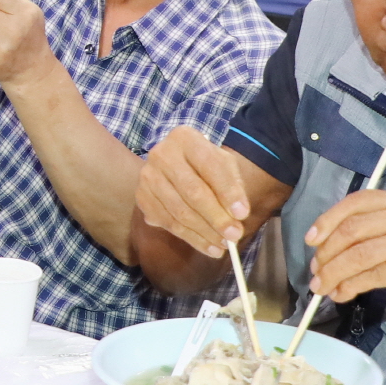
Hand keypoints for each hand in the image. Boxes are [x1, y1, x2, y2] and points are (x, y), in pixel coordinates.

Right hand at [137, 125, 255, 253]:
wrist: (175, 166)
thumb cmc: (204, 165)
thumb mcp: (223, 165)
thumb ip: (233, 185)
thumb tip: (237, 215)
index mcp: (184, 138)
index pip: (209, 165)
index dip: (227, 191)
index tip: (243, 214)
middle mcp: (161, 154)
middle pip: (192, 191)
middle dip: (216, 217)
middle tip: (234, 236)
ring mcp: (148, 176)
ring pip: (179, 211)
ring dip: (204, 232)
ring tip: (223, 245)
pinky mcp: (142, 197)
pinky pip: (167, 222)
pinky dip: (190, 238)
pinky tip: (207, 246)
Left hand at [305, 188, 385, 319]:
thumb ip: (383, 225)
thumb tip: (335, 242)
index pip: (357, 202)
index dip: (327, 221)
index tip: (311, 240)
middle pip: (352, 229)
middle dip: (326, 252)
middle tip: (315, 270)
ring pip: (358, 254)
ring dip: (333, 273)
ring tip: (322, 287)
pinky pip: (372, 275)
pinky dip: (350, 286)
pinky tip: (343, 293)